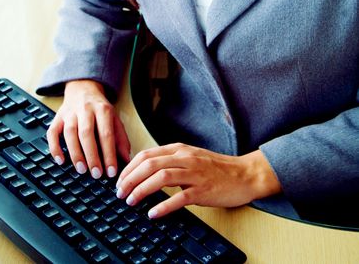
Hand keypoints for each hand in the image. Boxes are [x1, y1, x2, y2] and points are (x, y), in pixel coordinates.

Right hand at [46, 79, 130, 178]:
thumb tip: (126, 160)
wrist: (83, 87)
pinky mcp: (58, 117)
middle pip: (86, 133)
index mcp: (103, 109)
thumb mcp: (114, 118)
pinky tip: (60, 160)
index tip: (111, 171)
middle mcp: (85, 109)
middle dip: (91, 155)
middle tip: (96, 174)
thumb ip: (121, 138)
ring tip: (81, 169)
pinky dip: (55, 147)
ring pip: (70, 132)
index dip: (109, 154)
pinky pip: (52, 132)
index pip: (106, 133)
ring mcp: (70, 113)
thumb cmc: (100, 108)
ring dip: (75, 153)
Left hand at [115, 143, 280, 218]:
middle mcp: (184, 157)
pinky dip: (163, 206)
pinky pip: (179, 197)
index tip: (119, 181)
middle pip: (149, 164)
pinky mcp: (203, 190)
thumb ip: (170, 161)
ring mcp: (194, 173)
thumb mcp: (190, 157)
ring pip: (160, 178)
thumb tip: (145, 172)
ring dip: (141, 190)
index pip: (146, 154)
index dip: (129, 168)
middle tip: (120, 193)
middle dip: (130, 179)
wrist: (244, 174)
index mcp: (179, 149)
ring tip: (131, 201)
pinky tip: (153, 214)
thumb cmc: (216, 168)